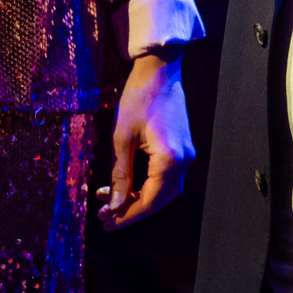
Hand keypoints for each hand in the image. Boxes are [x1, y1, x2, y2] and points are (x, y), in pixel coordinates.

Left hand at [98, 51, 193, 228]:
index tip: (105, 222)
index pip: (150, 201)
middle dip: (132, 210)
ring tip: (111, 200)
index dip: (127, 216)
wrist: (160, 70)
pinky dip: (148, 186)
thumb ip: (121, 175)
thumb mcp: (122, 138)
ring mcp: (186, 154)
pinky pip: (167, 177)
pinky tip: (127, 185)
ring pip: (164, 191)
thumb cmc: (139, 98)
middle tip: (105, 215)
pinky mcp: (183, 148)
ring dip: (139, 199)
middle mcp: (184, 161)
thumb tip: (115, 205)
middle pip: (160, 201)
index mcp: (170, 159)